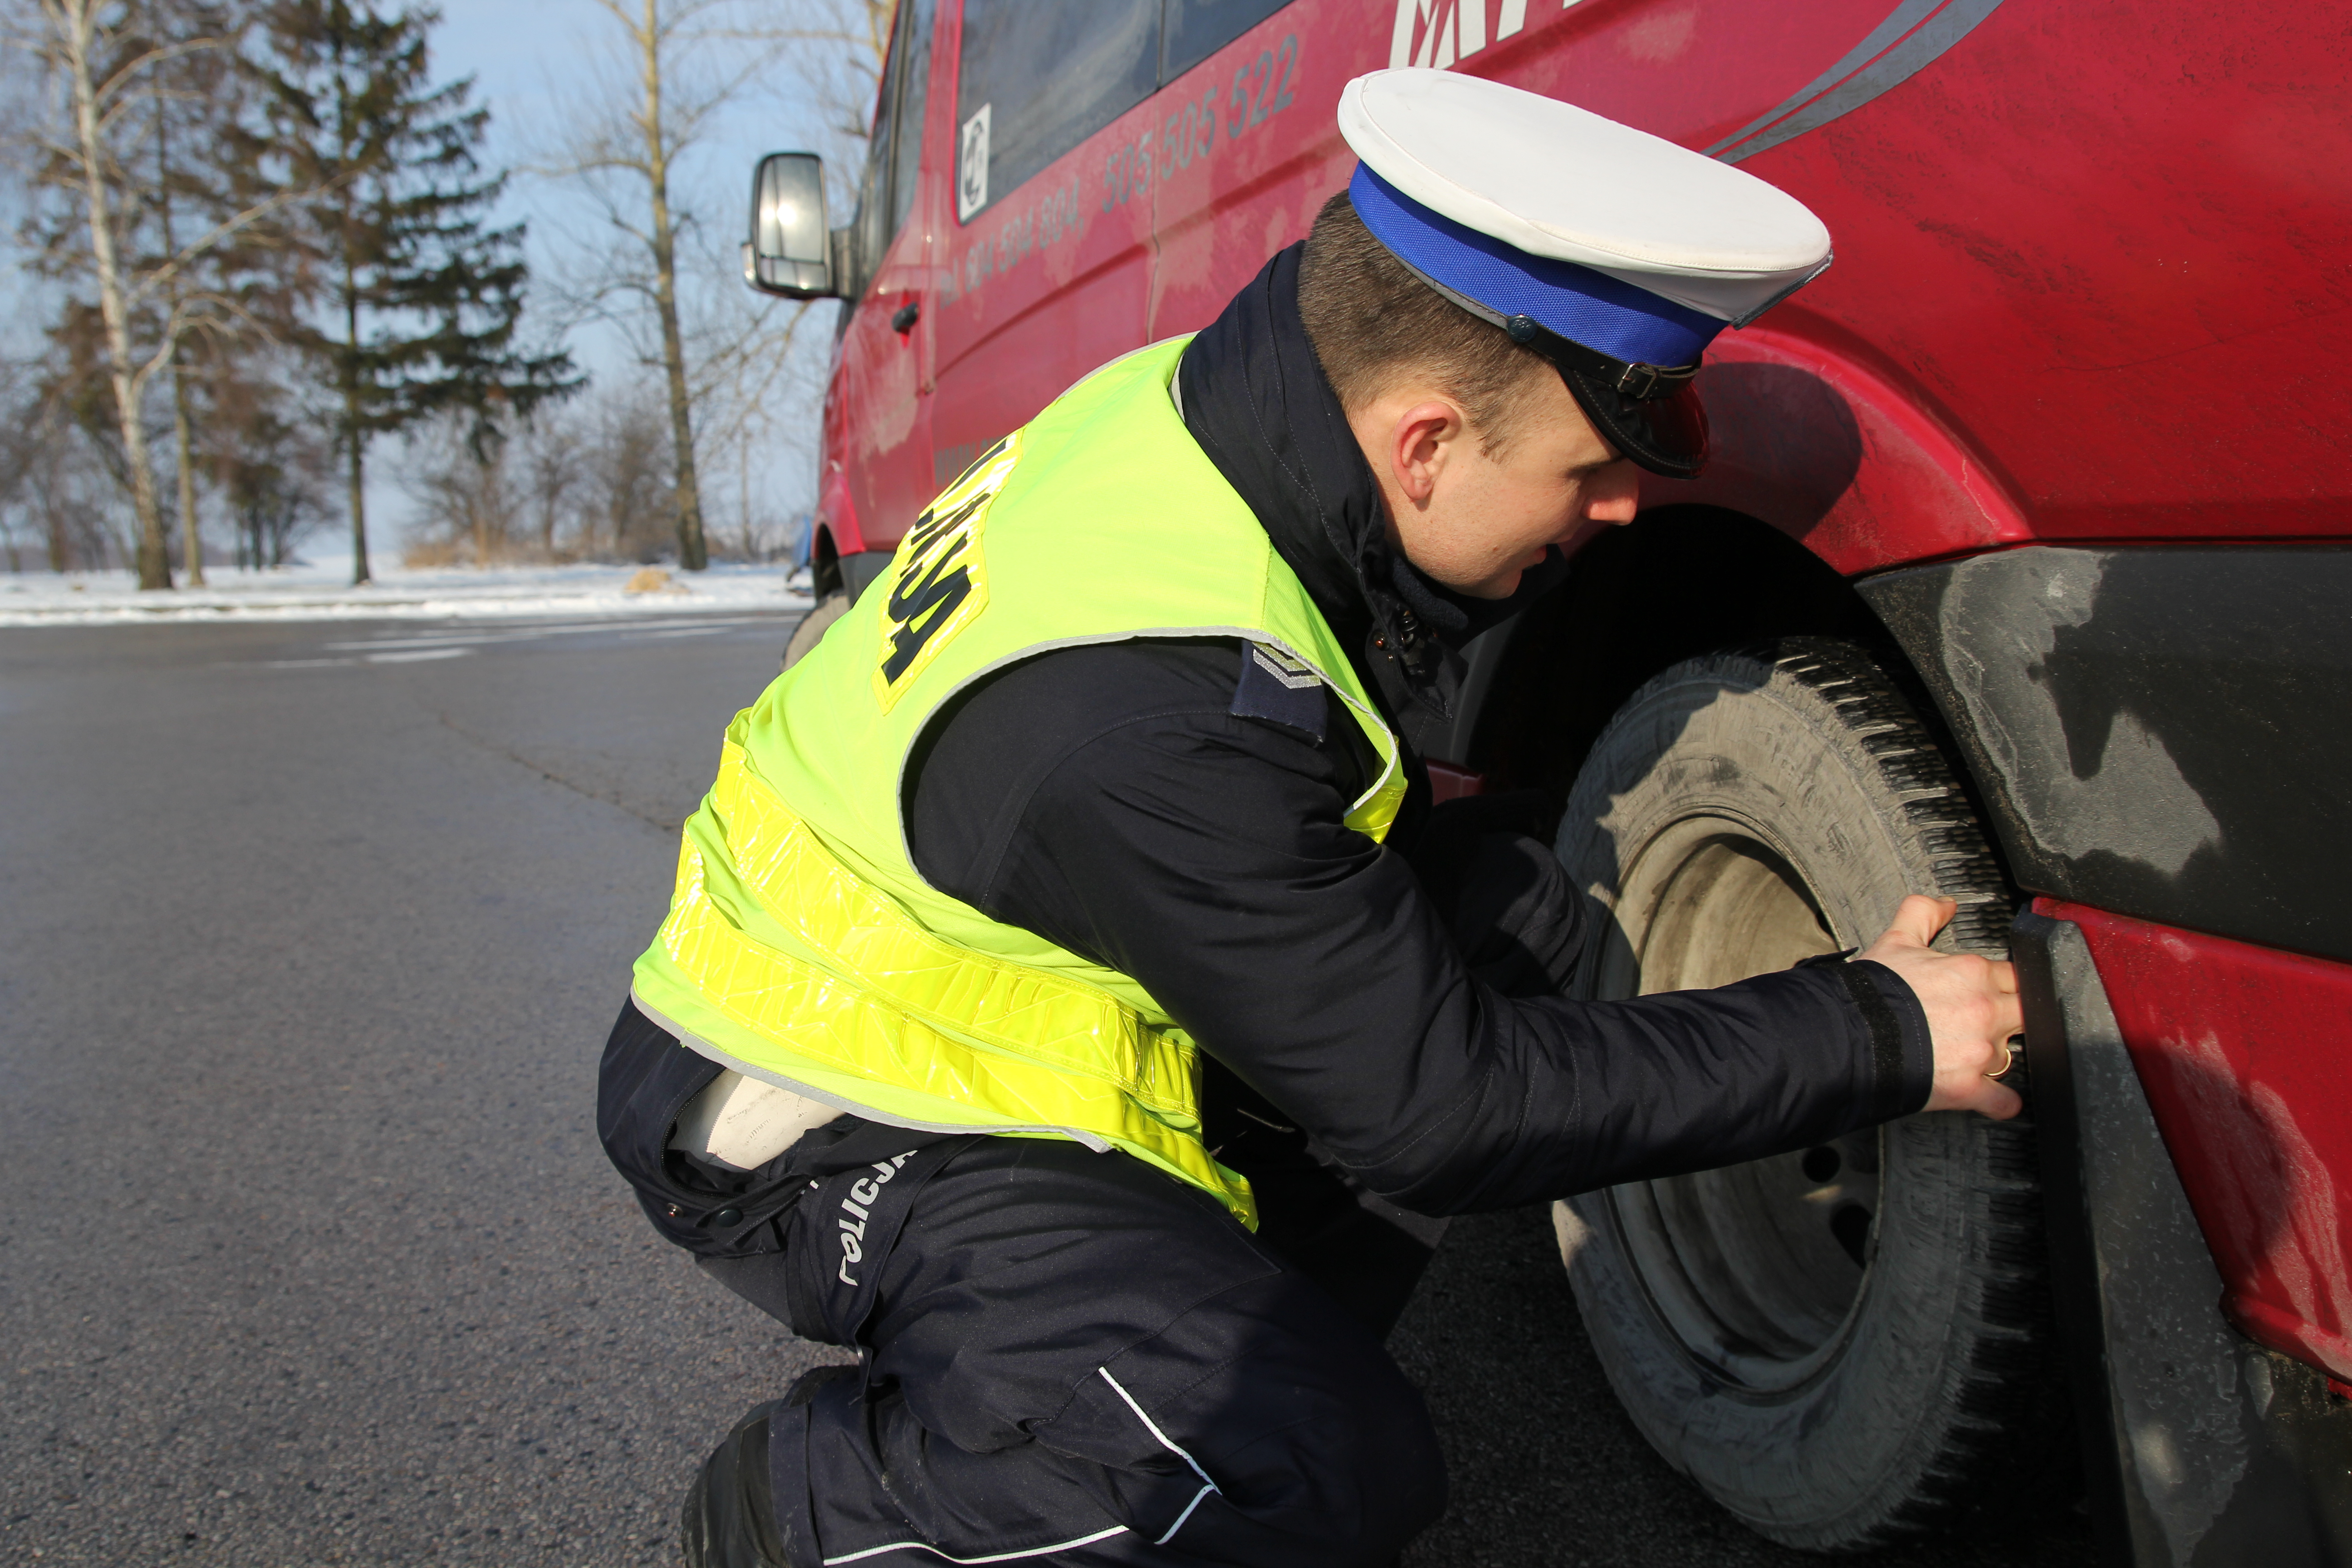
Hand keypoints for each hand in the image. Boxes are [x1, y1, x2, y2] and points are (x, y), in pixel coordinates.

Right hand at [1858, 895, 2023, 1119]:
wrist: (1846, 1036)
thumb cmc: (1870, 994)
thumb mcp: (1895, 940)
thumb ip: (1923, 912)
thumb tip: (1946, 903)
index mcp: (1974, 973)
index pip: (2016, 973)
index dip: (2004, 981)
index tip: (1995, 987)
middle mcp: (1986, 1011)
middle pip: (2026, 1012)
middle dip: (2010, 1015)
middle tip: (1988, 1019)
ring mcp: (1981, 1052)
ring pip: (2013, 1054)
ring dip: (1998, 1054)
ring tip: (1974, 1054)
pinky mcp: (1969, 1087)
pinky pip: (2002, 1100)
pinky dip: (2002, 1102)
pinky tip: (1998, 1098)